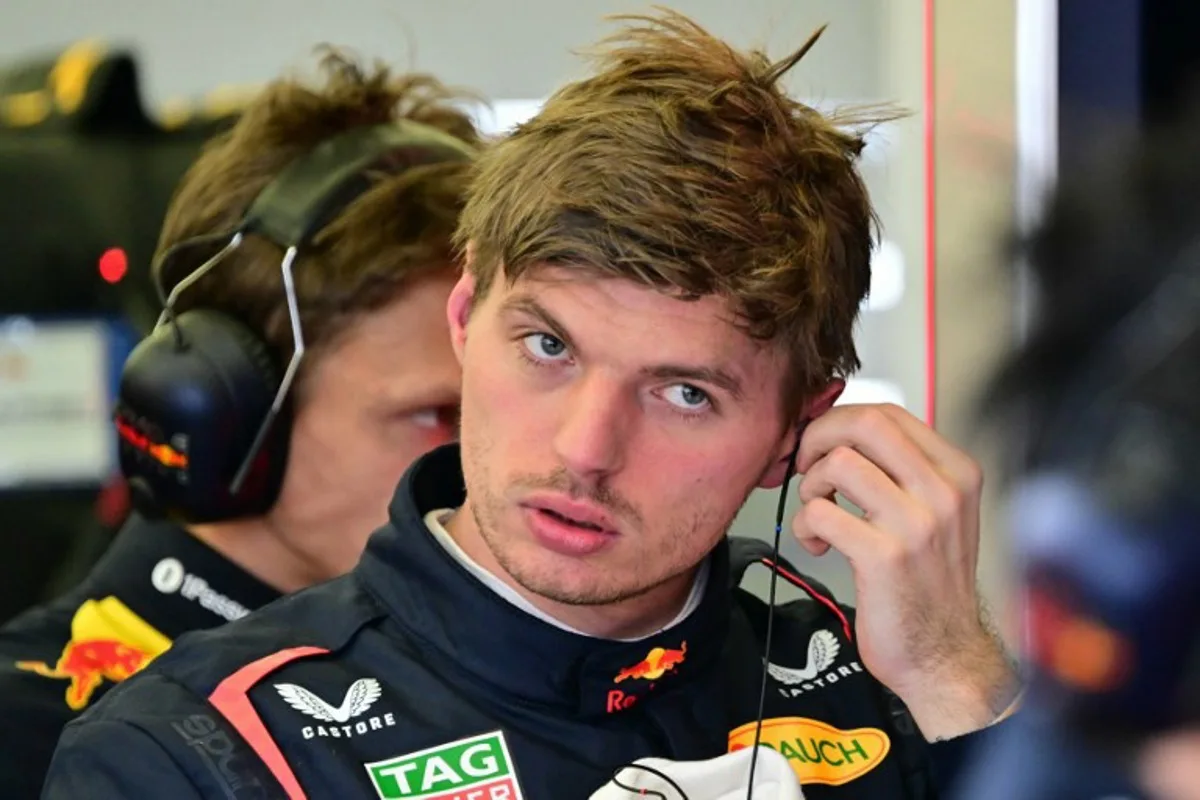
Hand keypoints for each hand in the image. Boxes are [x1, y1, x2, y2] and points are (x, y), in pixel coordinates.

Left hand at [790, 403, 1018, 739]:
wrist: (944, 653)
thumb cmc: (929, 582)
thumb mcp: (934, 512)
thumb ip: (899, 469)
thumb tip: (838, 431)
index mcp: (957, 472)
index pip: (888, 412)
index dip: (839, 420)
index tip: (821, 443)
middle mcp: (944, 491)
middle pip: (864, 423)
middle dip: (819, 437)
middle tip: (806, 465)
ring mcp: (917, 523)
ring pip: (839, 463)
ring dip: (812, 487)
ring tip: (820, 513)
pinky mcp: (885, 556)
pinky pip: (820, 513)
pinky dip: (805, 526)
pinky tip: (820, 545)